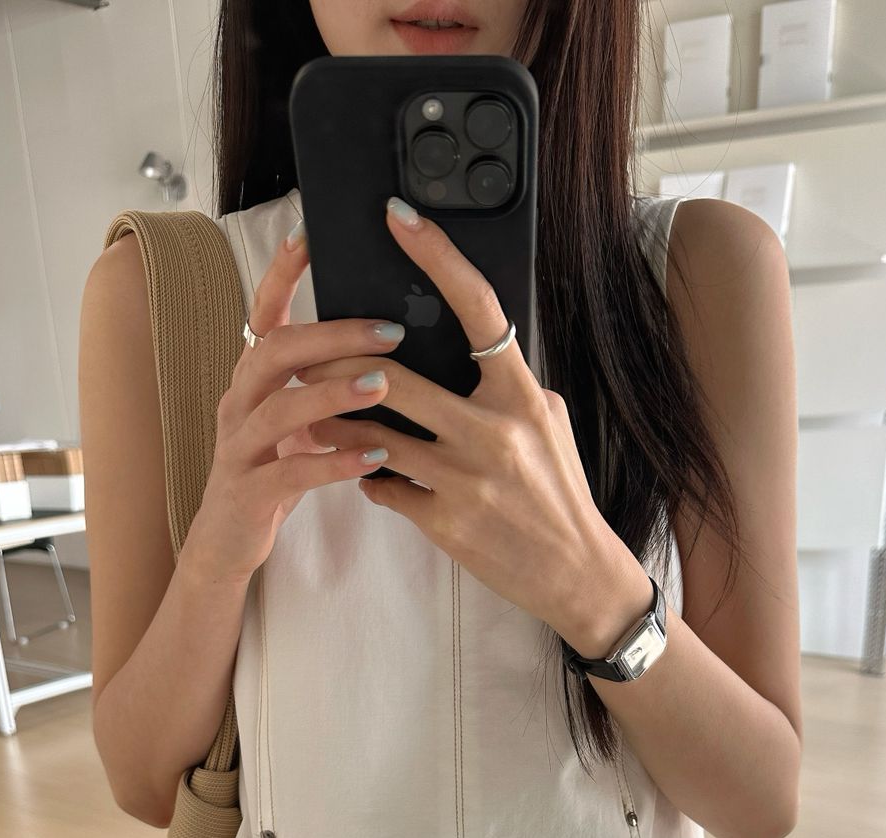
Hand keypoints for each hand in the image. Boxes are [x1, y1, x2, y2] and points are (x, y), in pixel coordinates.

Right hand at [182, 221, 407, 585]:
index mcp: (252, 380)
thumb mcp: (293, 421)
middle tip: (390, 330)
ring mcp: (240, 447)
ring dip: (334, 393)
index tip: (312, 234)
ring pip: (281, 408)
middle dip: (334, 335)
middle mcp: (239, 403)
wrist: (226, 543)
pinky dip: (333, 462)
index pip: (264, 313)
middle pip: (277, 351)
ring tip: (384, 386)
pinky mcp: (249, 492)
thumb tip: (379, 344)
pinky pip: (291, 472)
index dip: (282, 273)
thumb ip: (319, 382)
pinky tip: (373, 458)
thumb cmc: (271, 475)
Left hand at [291, 195, 630, 642]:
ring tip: (317, 418)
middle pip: (395, 378)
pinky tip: (366, 473)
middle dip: (341, 366)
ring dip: (338, 426)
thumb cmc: (559, 493)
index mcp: (522, 393)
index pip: (478, 307)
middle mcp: (494, 430)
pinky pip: (384, 486)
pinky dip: (368, 477)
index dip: (437, 255)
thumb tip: (469, 348)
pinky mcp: (446, 521)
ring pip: (374, 436)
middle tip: (309, 355)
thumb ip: (507, 385)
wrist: (576, 572)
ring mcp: (467, 478)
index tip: (399, 218)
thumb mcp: (548, 424)